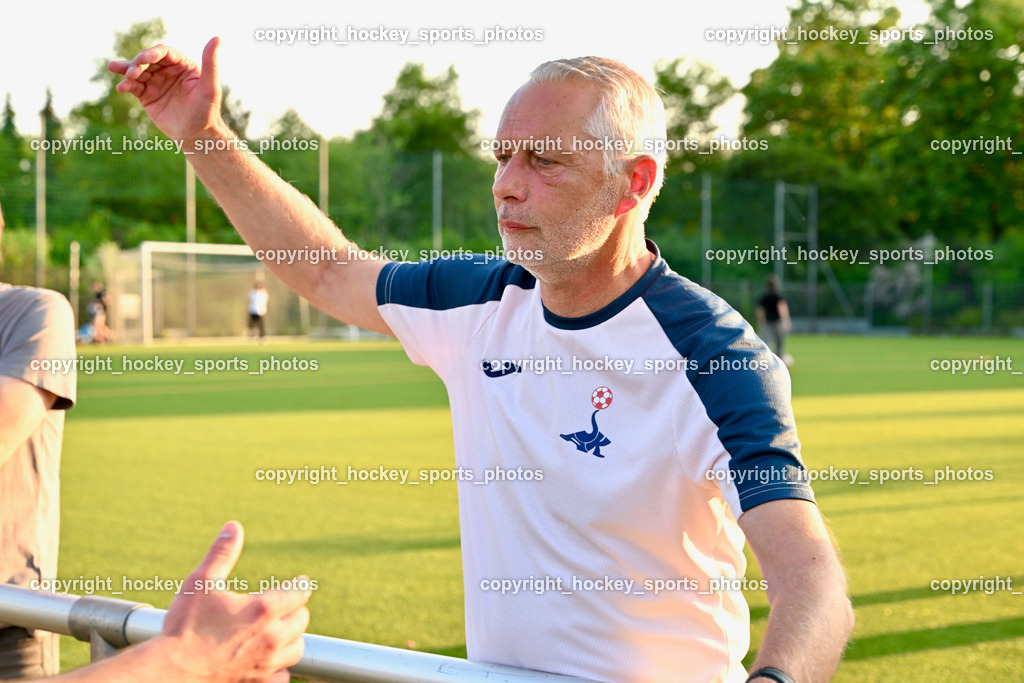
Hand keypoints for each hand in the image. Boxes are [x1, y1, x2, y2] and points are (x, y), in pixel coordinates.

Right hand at [108, 37, 224, 142]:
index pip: (164, 53)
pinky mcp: (147, 96)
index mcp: (183, 65)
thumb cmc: (207, 112)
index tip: (142, 60)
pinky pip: (134, 86)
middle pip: (148, 60)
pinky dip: (126, 85)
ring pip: (138, 71)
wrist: (197, 136)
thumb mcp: (211, 88)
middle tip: (132, 72)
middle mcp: (168, 71)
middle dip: (137, 63)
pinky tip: (122, 87)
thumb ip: (211, 63)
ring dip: (127, 70)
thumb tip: (217, 38)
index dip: (151, 53)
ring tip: (115, 69)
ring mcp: (156, 82)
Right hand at [159, 521, 310, 682]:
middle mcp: (272, 637)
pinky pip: (283, 678)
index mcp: (264, 609)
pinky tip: (269, 663)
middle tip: (285, 606)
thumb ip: (221, 553)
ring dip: (291, 639)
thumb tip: (233, 527)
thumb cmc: (184, 627)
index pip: (300, 592)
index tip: (298, 582)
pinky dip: (279, 670)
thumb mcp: (201, 583)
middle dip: (294, 610)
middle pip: (302, 620)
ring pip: (297, 649)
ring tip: (278, 632)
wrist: (169, 673)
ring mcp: (267, 664)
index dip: (299, 585)